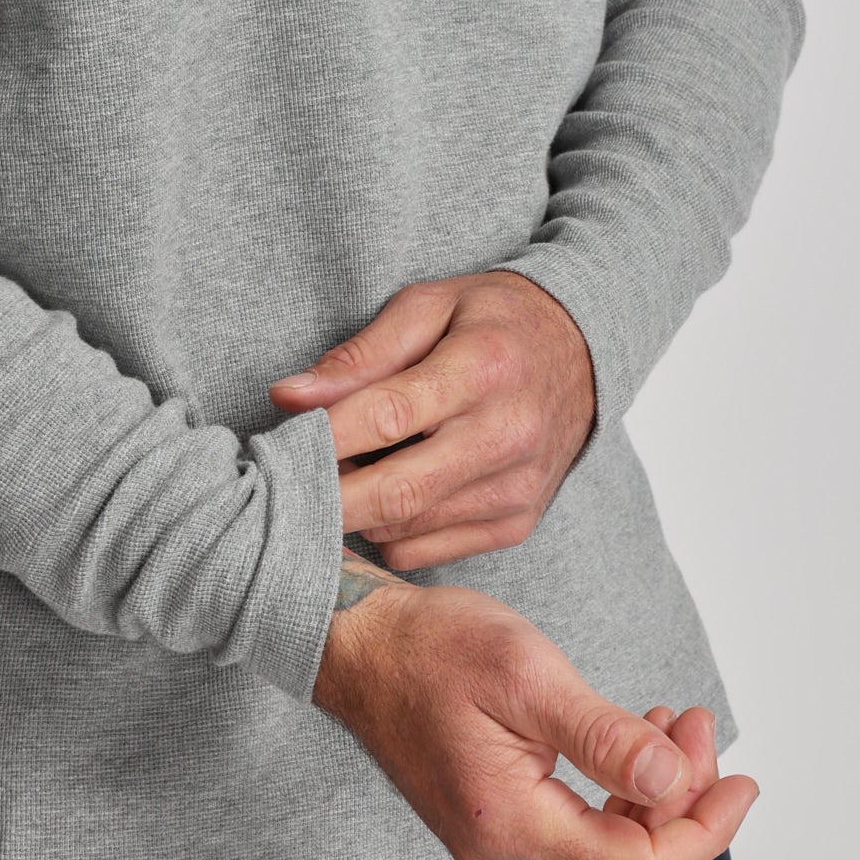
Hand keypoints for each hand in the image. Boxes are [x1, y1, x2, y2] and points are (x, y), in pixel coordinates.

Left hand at [270, 272, 594, 570]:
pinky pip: (425, 552)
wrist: (584, 355)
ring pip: (403, 529)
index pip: (387, 415)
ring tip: (337, 477)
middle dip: (324, 498)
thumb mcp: (430, 307)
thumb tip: (288, 396)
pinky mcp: (517, 523)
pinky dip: (387, 534)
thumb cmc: (493, 323)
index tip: (275, 444)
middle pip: (395, 492)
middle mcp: (506, 435)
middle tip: (281, 489)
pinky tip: (382, 497)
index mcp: (483, 368)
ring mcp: (515, 488)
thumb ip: (360, 354)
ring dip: (355, 512)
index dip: (322, 437)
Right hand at [313, 565, 757, 859]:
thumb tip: (677, 786)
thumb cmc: (431, 647)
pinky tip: (632, 743)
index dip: (704, 833)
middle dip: (686, 806)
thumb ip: (603, 737)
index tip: (742, 780)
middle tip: (697, 726)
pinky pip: (580, 835)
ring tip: (672, 724)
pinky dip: (621, 796)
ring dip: (656, 799)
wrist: (355, 645)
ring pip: (608, 856)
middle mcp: (500, 855)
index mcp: (509, 825)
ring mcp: (494, 845)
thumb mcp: (526, 674)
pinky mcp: (493, 824)